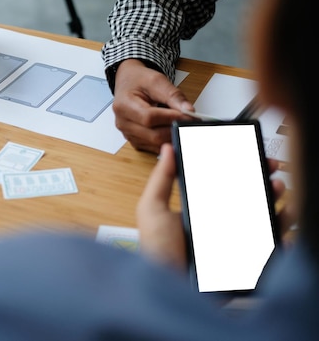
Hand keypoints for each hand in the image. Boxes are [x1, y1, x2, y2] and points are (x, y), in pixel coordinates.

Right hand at [112, 59, 193, 152]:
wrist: (128, 83)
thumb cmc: (139, 81)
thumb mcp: (156, 80)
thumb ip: (173, 95)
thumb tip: (188, 110)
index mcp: (123, 105)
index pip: (149, 118)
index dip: (170, 118)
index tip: (188, 115)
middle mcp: (122, 122)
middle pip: (152, 135)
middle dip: (174, 129)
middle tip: (189, 122)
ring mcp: (128, 133)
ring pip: (155, 143)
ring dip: (172, 136)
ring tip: (182, 125)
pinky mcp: (134, 140)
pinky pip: (153, 147)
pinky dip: (167, 141)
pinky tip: (173, 130)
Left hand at [137, 144, 289, 270]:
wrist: (167, 288)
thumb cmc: (156, 251)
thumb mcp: (152, 209)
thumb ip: (161, 178)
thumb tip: (167, 149)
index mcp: (201, 211)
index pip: (227, 186)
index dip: (242, 170)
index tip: (254, 156)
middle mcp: (220, 226)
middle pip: (250, 201)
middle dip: (264, 184)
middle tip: (271, 175)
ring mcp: (234, 244)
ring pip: (264, 221)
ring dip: (277, 205)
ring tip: (277, 192)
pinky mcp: (244, 263)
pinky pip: (270, 250)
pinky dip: (283, 239)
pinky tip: (284, 230)